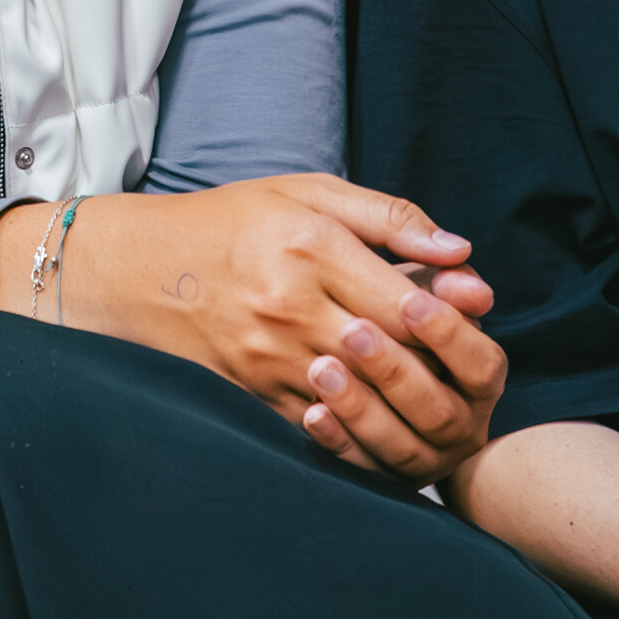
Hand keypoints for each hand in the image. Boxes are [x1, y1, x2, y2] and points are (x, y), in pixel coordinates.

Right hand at [0, 176, 503, 483]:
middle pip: (394, 352)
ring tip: (437, 389)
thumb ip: (390, 218)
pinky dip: (364, 425)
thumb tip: (461, 250)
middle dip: (442, 364)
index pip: (408, 299)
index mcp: (311, 247)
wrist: (141, 270)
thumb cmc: (233, 221)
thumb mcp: (309, 193)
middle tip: (472, 363)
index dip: (454, 315)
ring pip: (366, 395)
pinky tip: (387, 414)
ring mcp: (270, 357)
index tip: (476, 314)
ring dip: (409, 399)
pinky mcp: (255, 394)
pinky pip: (325, 425)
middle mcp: (291, 305)